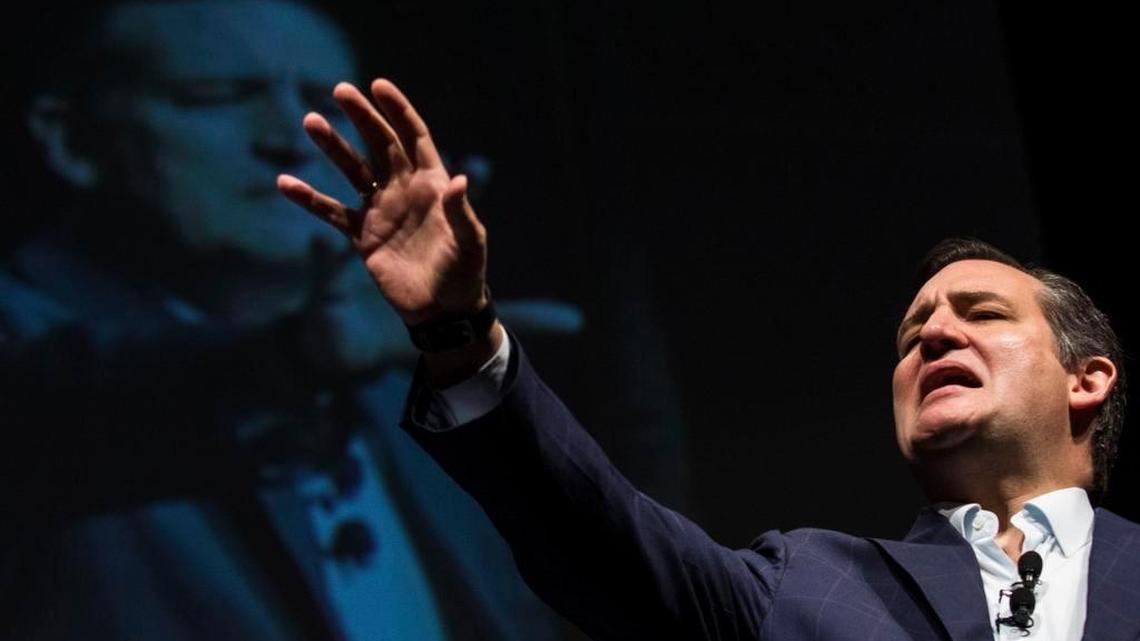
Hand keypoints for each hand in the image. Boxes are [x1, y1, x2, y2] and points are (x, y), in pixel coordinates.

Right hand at [277, 79, 486, 325]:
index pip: (414, 137)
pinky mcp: (362, 235)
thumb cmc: (464, 273)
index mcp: (432, 184)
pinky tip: (286, 183)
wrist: (442, 310)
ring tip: (312, 121)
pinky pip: (331, 212)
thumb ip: (460, 211)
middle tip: (340, 90)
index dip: (398, 111)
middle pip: (379, 144)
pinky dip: (310, 199)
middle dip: (362, 117)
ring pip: (352, 170)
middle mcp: (403, 190)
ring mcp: (380, 210)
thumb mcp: (469, 242)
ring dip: (333, 147)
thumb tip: (458, 180)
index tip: (378, 86)